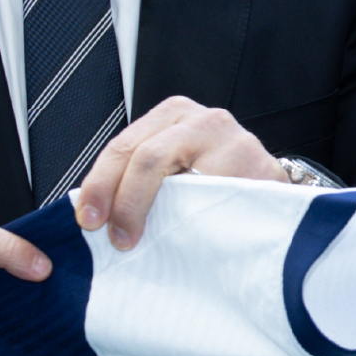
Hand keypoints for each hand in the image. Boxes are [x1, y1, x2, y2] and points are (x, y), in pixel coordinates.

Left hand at [71, 97, 283, 250]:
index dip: (101, 184)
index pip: (125, 146)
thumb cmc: (211, 178)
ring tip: (144, 241)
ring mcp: (237, 144)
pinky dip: (197, 223)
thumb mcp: (172, 162)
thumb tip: (90, 210)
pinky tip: (185, 239)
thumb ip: (138, 176)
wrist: (266, 186)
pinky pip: (220, 202)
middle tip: (114, 237)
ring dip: (158, 216)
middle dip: (123, 202)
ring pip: (184, 181)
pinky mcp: (263, 172)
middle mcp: (205, 120)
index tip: (88, 218)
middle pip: (148, 157)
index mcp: (174, 115)